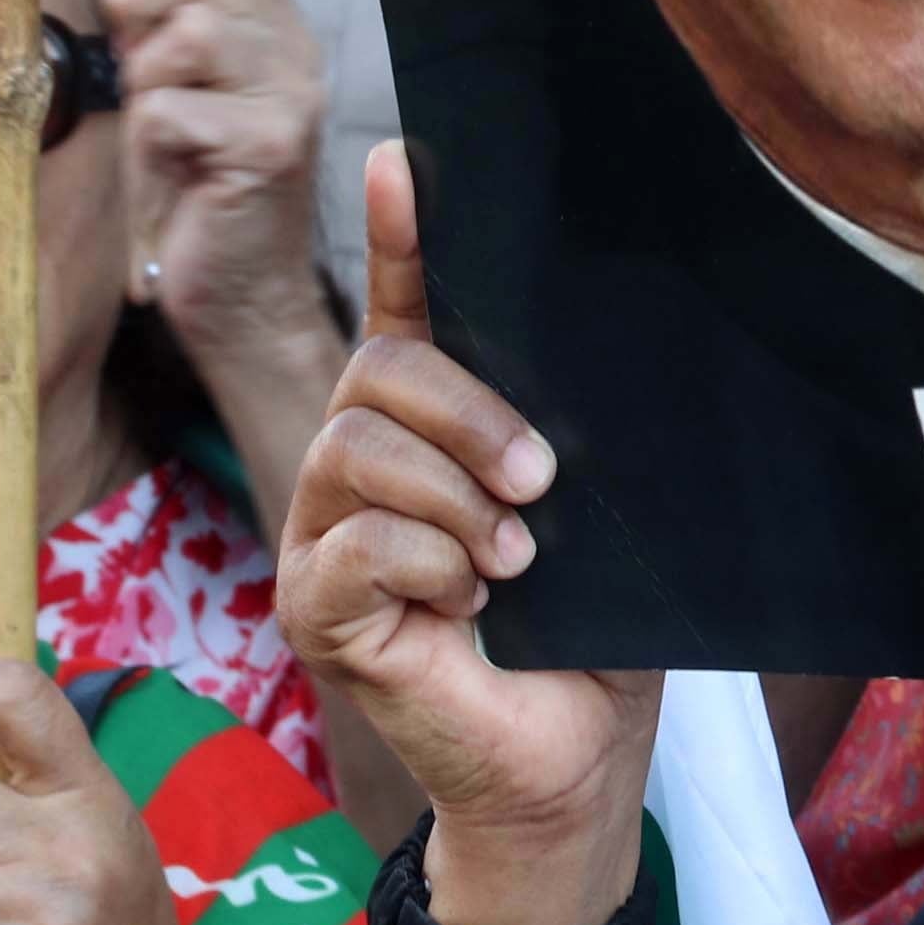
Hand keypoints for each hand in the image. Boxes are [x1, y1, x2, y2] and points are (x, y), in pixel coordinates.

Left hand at [87, 0, 333, 377]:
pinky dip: (151, 140)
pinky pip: (175, 110)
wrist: (242, 296)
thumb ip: (156, 11)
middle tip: (126, 44)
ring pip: (193, 30)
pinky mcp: (271, 148)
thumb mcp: (168, 80)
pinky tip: (170, 171)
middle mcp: (291, 44)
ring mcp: (289, 94)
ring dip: (145, 77)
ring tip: (154, 124)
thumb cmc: (191, 187)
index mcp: (269, 17)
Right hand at [278, 141, 656, 924]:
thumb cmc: (591, 635)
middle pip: (376, 374)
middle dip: (466, 411)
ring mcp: (327, 538)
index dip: (402, 236)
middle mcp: (366, 471)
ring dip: (453, 500)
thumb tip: (609, 337)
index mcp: (436, 431)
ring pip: (357, 449)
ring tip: (514, 564)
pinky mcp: (314, 611)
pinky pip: (350, 547)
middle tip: (539, 483)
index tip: (406, 163)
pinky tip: (467, 608)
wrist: (576, 761)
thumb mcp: (600, 512)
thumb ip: (573, 430)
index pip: (404, 311)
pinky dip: (425, 567)